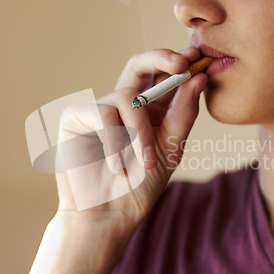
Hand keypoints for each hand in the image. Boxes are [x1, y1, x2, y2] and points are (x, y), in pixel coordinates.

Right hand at [55, 47, 207, 229]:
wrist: (107, 216)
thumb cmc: (138, 186)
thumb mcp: (170, 148)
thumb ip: (182, 114)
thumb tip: (197, 77)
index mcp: (147, 111)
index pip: (161, 75)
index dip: (178, 62)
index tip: (197, 58)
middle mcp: (122, 105)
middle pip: (138, 64)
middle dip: (161, 58)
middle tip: (183, 63)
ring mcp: (98, 109)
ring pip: (127, 98)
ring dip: (141, 132)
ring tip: (146, 162)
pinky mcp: (76, 117)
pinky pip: (102, 115)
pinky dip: (114, 142)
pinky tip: (116, 167)